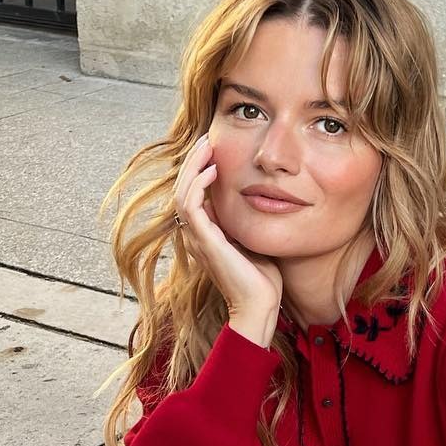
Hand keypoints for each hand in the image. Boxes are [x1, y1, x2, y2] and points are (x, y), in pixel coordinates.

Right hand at [173, 133, 283, 322]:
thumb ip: (247, 219)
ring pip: (182, 192)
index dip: (200, 169)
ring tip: (208, 145)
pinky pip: (190, 205)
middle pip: (182, 188)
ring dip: (192, 166)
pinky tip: (214, 170)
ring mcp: (197, 238)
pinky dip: (198, 183)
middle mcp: (196, 235)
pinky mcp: (204, 241)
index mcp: (205, 234)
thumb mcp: (254, 238)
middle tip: (208, 138)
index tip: (215, 149)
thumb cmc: (263, 278)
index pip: (192, 193)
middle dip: (194, 161)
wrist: (259, 306)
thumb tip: (258, 196)